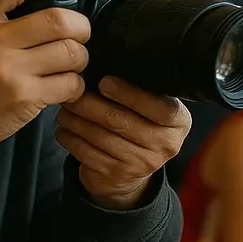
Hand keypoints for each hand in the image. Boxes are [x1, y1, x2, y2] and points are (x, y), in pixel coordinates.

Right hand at [0, 0, 89, 153]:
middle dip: (80, 25)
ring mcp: (11, 71)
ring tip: (73, 61)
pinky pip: (69, 84)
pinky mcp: (25, 98)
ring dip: (80, 56)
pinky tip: (67, 86)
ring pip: (70, 52)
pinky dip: (75, 84)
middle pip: (57, 20)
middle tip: (80, 32)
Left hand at [54, 76, 189, 208]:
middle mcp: (164, 146)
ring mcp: (140, 164)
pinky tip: (64, 127)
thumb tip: (106, 65)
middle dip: (90, 103)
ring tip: (64, 107)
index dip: (130, 94)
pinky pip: (86, 152)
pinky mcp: (115, 176)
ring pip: (99, 136)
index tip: (105, 81)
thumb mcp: (153, 110)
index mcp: (178, 123)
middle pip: (120, 120)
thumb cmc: (140, 127)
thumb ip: (143, 90)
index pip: (160, 108)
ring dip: (75, 119)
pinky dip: (70, 137)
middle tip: (72, 91)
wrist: (131, 176)